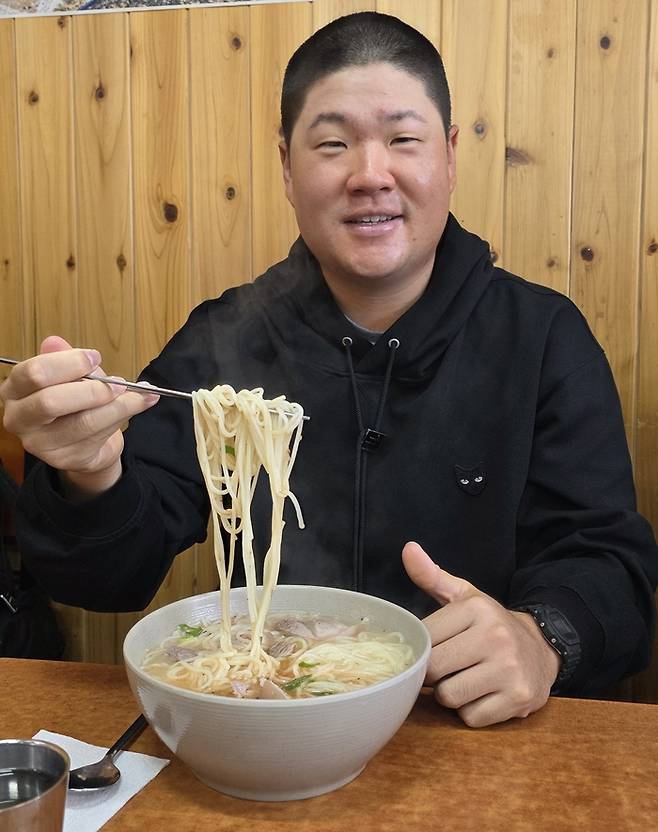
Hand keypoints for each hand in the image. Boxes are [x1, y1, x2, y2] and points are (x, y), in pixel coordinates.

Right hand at [0, 335, 158, 497]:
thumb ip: (65, 359)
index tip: (95, 357)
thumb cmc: (75, 402)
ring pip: (83, 422)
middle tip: (118, 382)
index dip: (68, 363)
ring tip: (138, 394)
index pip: (33, 373)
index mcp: (15, 389)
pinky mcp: (64, 459)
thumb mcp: (72, 375)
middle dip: (92, 389)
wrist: (86, 442)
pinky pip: (98, 436)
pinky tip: (141, 404)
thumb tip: (54, 342)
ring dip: (117, 405)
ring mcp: (39, 443)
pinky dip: (124, 417)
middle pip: (51, 401)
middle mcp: (19, 418)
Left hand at [402, 541, 559, 726]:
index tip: (434, 647)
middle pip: (433, 671)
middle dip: (434, 674)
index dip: (423, 648)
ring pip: (449, 697)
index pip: (424, 638)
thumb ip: (431, 576)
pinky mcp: (519, 699)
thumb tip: (408, 549)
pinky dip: (472, 711)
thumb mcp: (464, 596)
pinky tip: (484, 695)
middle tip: (449, 666)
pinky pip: (471, 718)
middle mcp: (495, 637)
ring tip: (466, 679)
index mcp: (476, 609)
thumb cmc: (491, 624)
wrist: (542, 648)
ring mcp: (510, 670)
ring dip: (452, 694)